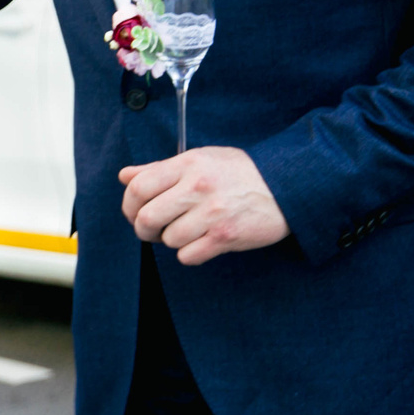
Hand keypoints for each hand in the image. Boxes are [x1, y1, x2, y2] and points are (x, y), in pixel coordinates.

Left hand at [118, 147, 288, 264]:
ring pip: (168, 239)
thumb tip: (125, 176)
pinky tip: (203, 241)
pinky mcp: (226, 236)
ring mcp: (212, 213)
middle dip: (144, 229)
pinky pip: (188, 255)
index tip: (134, 212)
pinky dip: (191, 253)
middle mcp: (198, 187)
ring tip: (189, 230)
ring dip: (173, 240)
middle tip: (154, 230)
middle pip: (147, 218)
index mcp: (188, 164)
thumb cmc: (242, 173)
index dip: (129, 205)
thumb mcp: (202, 159)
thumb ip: (160, 168)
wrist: (289, 186)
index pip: (138, 187)